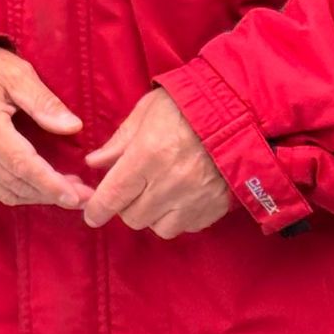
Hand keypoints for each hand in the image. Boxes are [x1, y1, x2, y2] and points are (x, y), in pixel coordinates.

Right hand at [0, 45, 89, 208]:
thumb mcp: (15, 74)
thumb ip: (44, 101)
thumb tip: (73, 127)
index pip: (23, 165)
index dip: (51, 184)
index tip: (76, 197)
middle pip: (18, 184)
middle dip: (52, 194)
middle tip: (84, 195)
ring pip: (6, 193)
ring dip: (38, 196)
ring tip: (67, 192)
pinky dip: (18, 193)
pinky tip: (38, 187)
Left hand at [81, 88, 230, 237]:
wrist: (241, 110)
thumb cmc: (189, 104)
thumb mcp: (147, 111)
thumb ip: (119, 141)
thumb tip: (95, 162)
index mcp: (148, 155)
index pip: (112, 196)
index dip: (97, 210)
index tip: (92, 214)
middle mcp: (170, 183)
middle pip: (133, 217)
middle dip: (126, 206)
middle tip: (132, 189)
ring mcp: (195, 198)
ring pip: (160, 228)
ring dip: (154, 215)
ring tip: (159, 194)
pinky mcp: (215, 207)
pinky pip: (188, 227)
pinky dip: (180, 217)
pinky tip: (181, 196)